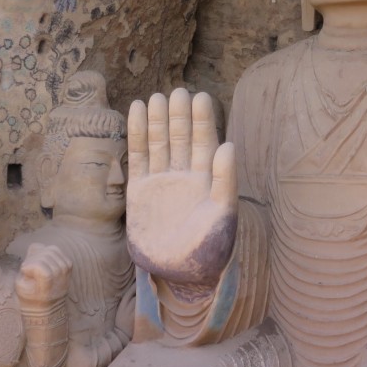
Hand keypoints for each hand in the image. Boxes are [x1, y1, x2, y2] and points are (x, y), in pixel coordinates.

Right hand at [17, 243, 71, 306]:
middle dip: (32, 258)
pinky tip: (42, 260)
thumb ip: (25, 267)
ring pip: (52, 250)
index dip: (29, 266)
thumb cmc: (30, 296)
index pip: (43, 270)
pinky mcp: (69, 266)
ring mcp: (66, 273)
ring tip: (34, 263)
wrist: (48, 306)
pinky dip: (47, 252)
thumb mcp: (20, 285)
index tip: (24, 271)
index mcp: (46, 291)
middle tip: (28, 267)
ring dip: (39, 254)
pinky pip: (57, 250)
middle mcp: (60, 281)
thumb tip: (35, 247)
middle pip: (46, 256)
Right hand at [126, 88, 237, 287]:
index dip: (203, 121)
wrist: (178, 274)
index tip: (200, 97)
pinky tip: (137, 111)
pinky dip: (137, 134)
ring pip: (160, 143)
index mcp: (209, 179)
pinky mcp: (140, 190)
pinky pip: (138, 156)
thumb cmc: (209, 248)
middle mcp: (186, 175)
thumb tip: (228, 145)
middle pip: (181, 138)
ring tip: (157, 98)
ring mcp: (162, 181)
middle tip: (178, 92)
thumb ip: (225, 180)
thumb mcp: (223, 215)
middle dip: (180, 116)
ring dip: (159, 121)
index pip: (205, 143)